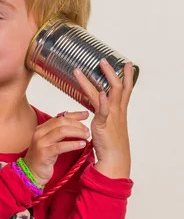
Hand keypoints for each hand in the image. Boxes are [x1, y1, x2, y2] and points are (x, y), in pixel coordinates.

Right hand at [23, 111, 89, 185]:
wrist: (31, 173)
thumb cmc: (44, 158)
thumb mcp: (51, 142)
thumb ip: (60, 133)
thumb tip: (77, 124)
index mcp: (42, 128)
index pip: (60, 117)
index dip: (74, 115)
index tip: (86, 115)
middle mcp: (39, 132)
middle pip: (61, 122)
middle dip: (77, 124)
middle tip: (87, 130)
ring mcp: (40, 142)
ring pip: (61, 131)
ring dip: (77, 133)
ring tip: (86, 136)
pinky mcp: (44, 153)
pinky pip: (61, 146)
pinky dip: (73, 144)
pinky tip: (82, 145)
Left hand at [74, 59, 133, 178]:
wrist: (114, 159)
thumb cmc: (109, 143)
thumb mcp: (107, 123)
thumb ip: (102, 111)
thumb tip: (96, 101)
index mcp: (119, 110)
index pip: (124, 89)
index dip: (126, 76)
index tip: (126, 64)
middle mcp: (117, 111)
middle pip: (118, 87)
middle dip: (111, 72)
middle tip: (103, 60)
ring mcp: (111, 117)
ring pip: (108, 93)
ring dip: (102, 79)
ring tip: (93, 66)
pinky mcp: (103, 124)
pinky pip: (104, 111)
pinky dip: (102, 101)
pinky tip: (101, 92)